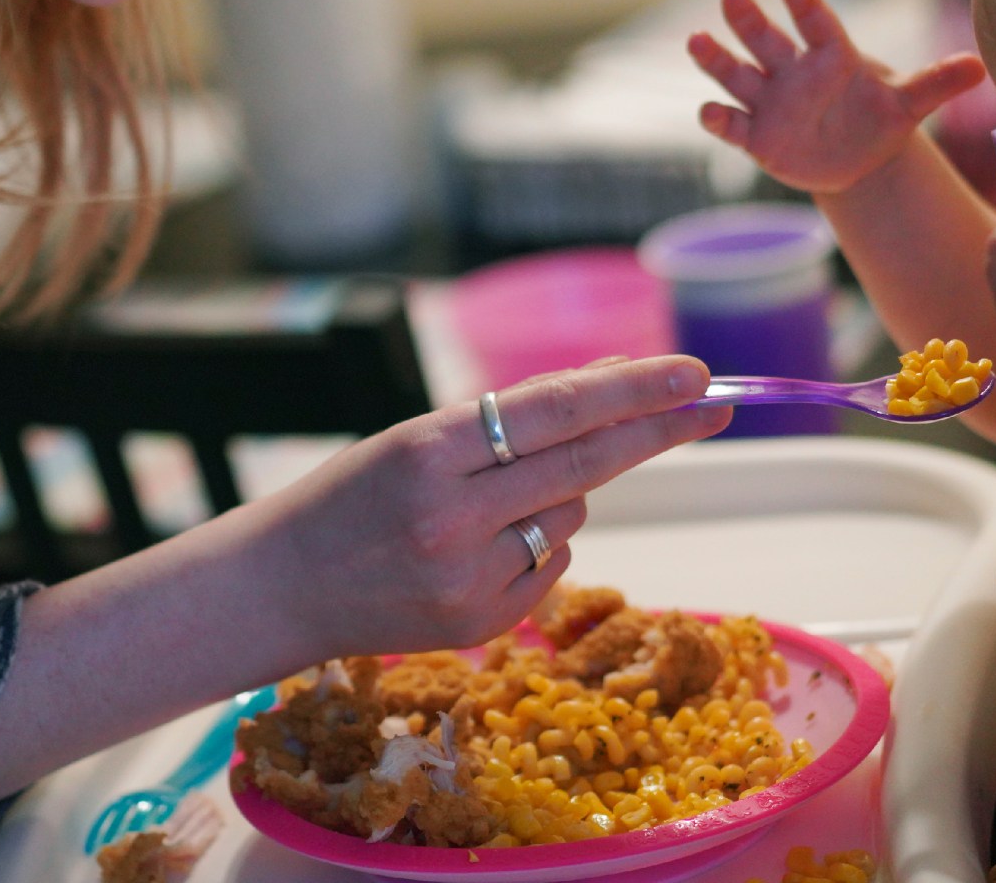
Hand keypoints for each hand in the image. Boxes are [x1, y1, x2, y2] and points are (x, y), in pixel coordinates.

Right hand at [255, 356, 728, 660]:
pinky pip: (551, 562)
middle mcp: (452, 517)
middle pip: (585, 464)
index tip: (693, 372)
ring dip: (558, 493)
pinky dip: (536, 543)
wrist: (279, 588)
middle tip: (715, 403)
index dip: (631, 390)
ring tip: (479, 505)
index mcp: (426, 452)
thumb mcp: (414, 437)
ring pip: (570, 513)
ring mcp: (470, 579)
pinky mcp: (484, 623)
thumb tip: (614, 382)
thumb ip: (511, 416)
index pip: (553, 412)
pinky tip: (473, 550)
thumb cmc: (350, 495)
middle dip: (657, 430)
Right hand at [689, 0, 986, 196]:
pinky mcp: (756, 135)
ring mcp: (770, 101)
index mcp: (830, 56)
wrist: (856, 159)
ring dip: (716, 58)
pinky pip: (732, 123)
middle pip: (764, 38)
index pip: (814, 20)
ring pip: (737, 73)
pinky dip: (718, 118)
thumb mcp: (909, 104)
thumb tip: (981, 65)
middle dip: (747, 17)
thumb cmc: (879, 120)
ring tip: (696, 39)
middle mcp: (792, 72)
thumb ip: (936, 83)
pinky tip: (708, 111)